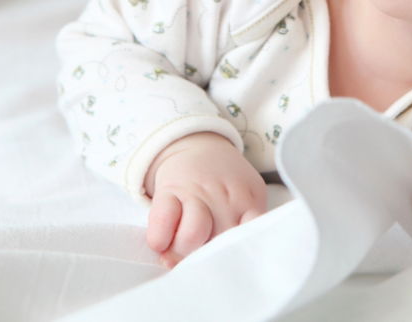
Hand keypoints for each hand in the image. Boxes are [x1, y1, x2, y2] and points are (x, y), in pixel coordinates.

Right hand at [144, 132, 266, 266]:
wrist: (197, 146)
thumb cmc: (226, 183)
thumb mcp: (247, 196)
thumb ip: (246, 225)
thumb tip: (232, 264)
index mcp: (248, 202)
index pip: (251, 235)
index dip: (240, 255)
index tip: (231, 265)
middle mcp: (224, 199)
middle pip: (220, 245)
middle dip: (208, 260)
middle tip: (200, 262)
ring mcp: (196, 194)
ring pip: (192, 237)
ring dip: (183, 252)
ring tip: (179, 253)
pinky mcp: (168, 192)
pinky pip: (162, 222)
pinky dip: (159, 240)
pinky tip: (161, 243)